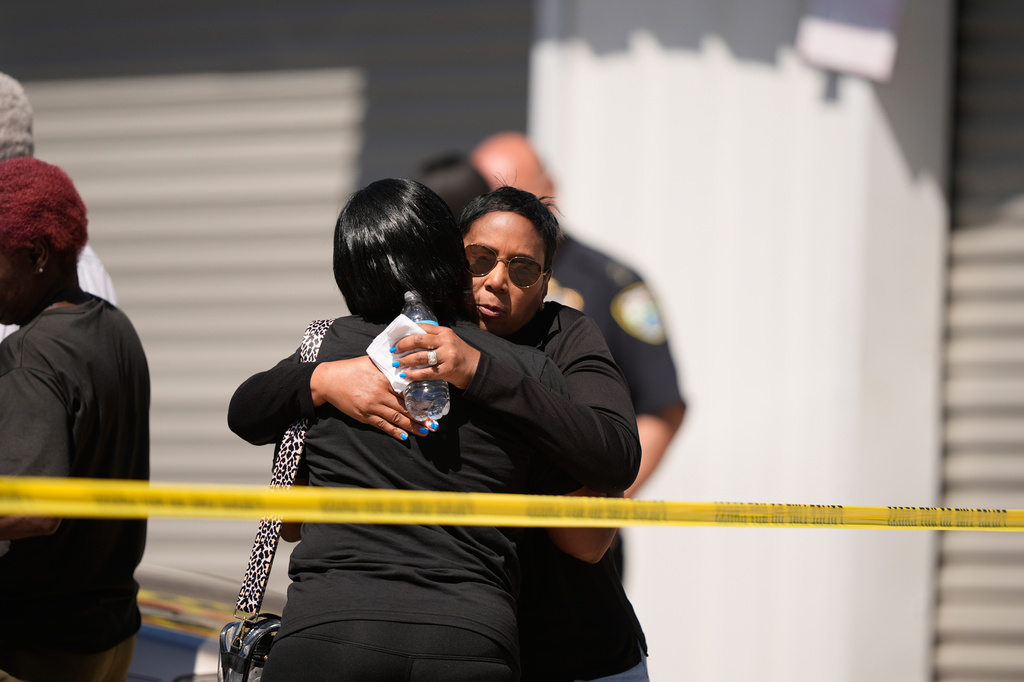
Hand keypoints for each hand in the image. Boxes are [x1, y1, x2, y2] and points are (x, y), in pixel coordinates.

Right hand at [310, 357, 435, 440]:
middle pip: (405, 408)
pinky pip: (382, 425)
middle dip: (421, 417)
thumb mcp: (371, 363)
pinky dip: (394, 431)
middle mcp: (379, 394)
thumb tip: (404, 364)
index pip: (406, 391)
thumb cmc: (351, 369)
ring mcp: (371, 406)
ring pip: (396, 418)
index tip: (433, 405)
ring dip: (412, 427)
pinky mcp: (364, 415)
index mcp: (384, 379)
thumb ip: (388, 366)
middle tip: (435, 424)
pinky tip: (404, 436)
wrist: (329, 380)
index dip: (421, 400)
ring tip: (425, 432)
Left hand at [392, 324, 480, 389]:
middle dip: (402, 345)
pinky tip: (406, 375)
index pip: (422, 327)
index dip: (407, 333)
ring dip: (405, 360)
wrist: (476, 369)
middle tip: (394, 350)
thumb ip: (433, 339)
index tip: (397, 338)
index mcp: (444, 332)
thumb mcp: (448, 342)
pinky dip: (413, 374)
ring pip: (420, 356)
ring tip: (398, 363)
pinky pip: (426, 372)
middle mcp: (445, 341)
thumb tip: (410, 341)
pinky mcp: (447, 370)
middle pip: (418, 340)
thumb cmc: (460, 355)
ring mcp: (447, 355)